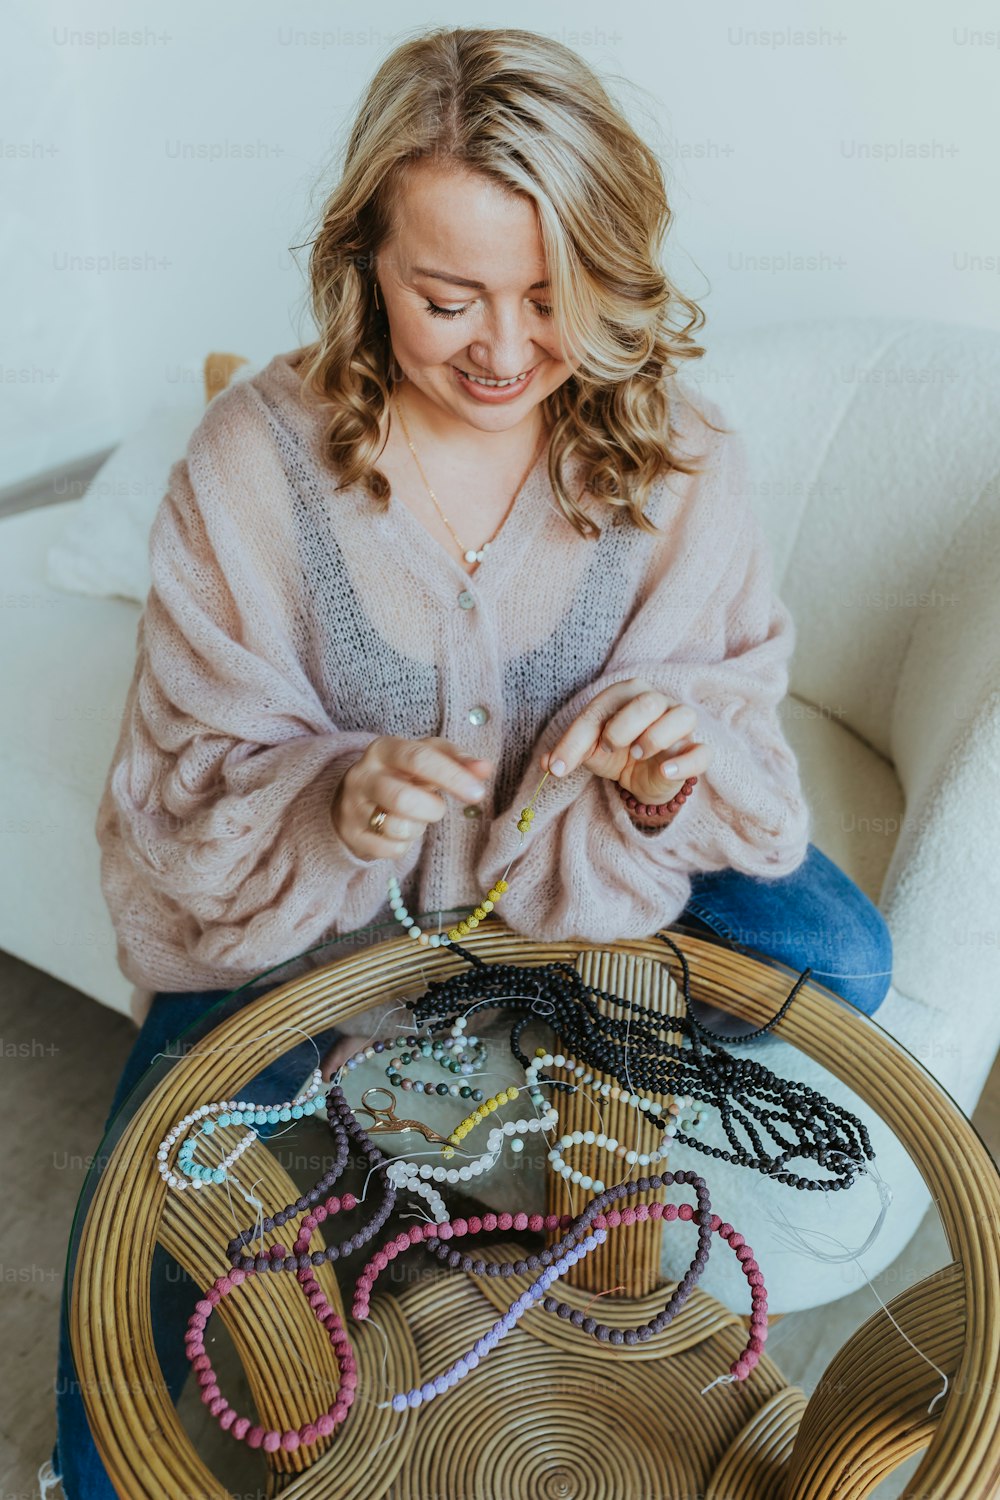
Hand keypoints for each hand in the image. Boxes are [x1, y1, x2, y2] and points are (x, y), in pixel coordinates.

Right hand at [331, 735, 493, 861]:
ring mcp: (352, 807)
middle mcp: (362, 776)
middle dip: (432, 809)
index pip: (419, 758)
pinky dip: (404, 845)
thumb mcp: (426, 757)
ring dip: (417, 828)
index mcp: (383, 749)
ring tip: (413, 817)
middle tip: (437, 809)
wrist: (355, 798)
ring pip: (397, 827)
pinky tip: (398, 831)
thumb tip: (485, 768)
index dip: (452, 776)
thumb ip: (457, 760)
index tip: (477, 793)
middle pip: (404, 798)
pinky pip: (391, 849)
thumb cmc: (402, 774)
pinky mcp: (351, 836)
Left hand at [538, 677, 711, 805]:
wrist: (644, 777)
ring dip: (655, 737)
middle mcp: (658, 703)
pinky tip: (664, 771)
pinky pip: (701, 752)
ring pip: (681, 717)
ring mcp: (681, 725)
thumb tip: (547, 763)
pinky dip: (684, 762)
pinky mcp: (696, 750)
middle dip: (622, 727)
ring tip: (637, 754)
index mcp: (627, 695)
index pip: (601, 708)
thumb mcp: (590, 751)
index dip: (576, 739)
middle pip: (646, 702)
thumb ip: (568, 753)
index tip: (558, 767)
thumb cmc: (617, 752)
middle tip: (608, 748)